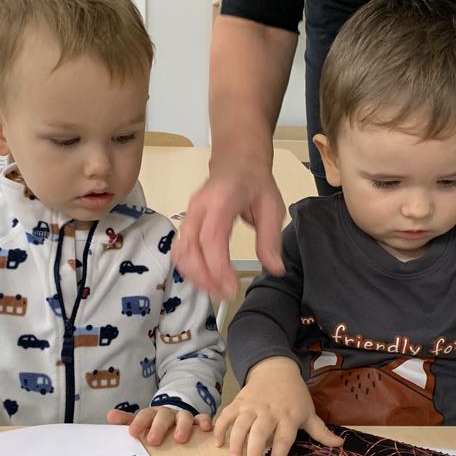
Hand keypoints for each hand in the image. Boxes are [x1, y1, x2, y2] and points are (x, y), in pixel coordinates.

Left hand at [107, 406, 211, 445]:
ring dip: (182, 426)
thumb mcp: (141, 421)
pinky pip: (203, 418)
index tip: (133, 433)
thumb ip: (127, 420)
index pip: (144, 415)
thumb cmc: (155, 423)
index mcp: (152, 414)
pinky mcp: (198, 421)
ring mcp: (184, 416)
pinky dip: (205, 421)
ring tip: (180, 439)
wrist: (175, 416)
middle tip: (153, 441)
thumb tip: (109, 416)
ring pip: (184, 416)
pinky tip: (206, 429)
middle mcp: (168, 413)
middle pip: (163, 416)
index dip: (139, 423)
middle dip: (159, 427)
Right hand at [172, 161, 285, 301]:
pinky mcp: (186, 222)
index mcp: (222, 199)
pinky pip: (180, 249)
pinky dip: (189, 268)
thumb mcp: (272, 207)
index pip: (212, 238)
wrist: (237, 160)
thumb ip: (271, 239)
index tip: (231, 287)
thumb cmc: (255, 182)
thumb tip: (275, 269)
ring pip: (181, 251)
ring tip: (215, 291)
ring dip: (195, 275)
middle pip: (190, 248)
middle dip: (204, 277)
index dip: (218, 267)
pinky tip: (205, 279)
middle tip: (224, 295)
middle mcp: (199, 206)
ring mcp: (189, 213)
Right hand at [214, 356, 342, 455]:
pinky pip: (227, 415)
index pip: (284, 438)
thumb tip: (340, 445)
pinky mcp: (239, 402)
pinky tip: (218, 443)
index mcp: (289, 417)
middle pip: (260, 433)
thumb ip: (321, 431)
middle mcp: (270, 412)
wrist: (276, 369)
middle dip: (254, 451)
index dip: (279, 454)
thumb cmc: (295, 394)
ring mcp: (252, 406)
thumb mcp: (310, 412)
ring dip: (236, 443)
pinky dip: (220, 428)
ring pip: (241, 425)